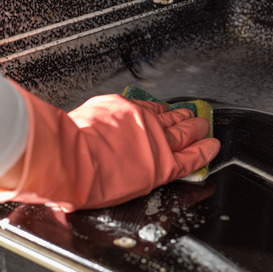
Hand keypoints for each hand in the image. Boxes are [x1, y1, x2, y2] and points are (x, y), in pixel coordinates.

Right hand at [0, 85, 219, 210]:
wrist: (68, 162)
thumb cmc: (63, 147)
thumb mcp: (72, 124)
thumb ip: (80, 126)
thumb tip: (59, 130)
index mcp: (118, 112)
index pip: (146, 110)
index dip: (159, 112)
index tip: (166, 111)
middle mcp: (139, 122)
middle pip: (169, 118)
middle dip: (184, 117)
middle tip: (196, 115)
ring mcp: (153, 140)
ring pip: (184, 132)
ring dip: (197, 129)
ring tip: (207, 128)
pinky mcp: (161, 162)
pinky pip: (190, 156)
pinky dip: (204, 151)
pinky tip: (213, 148)